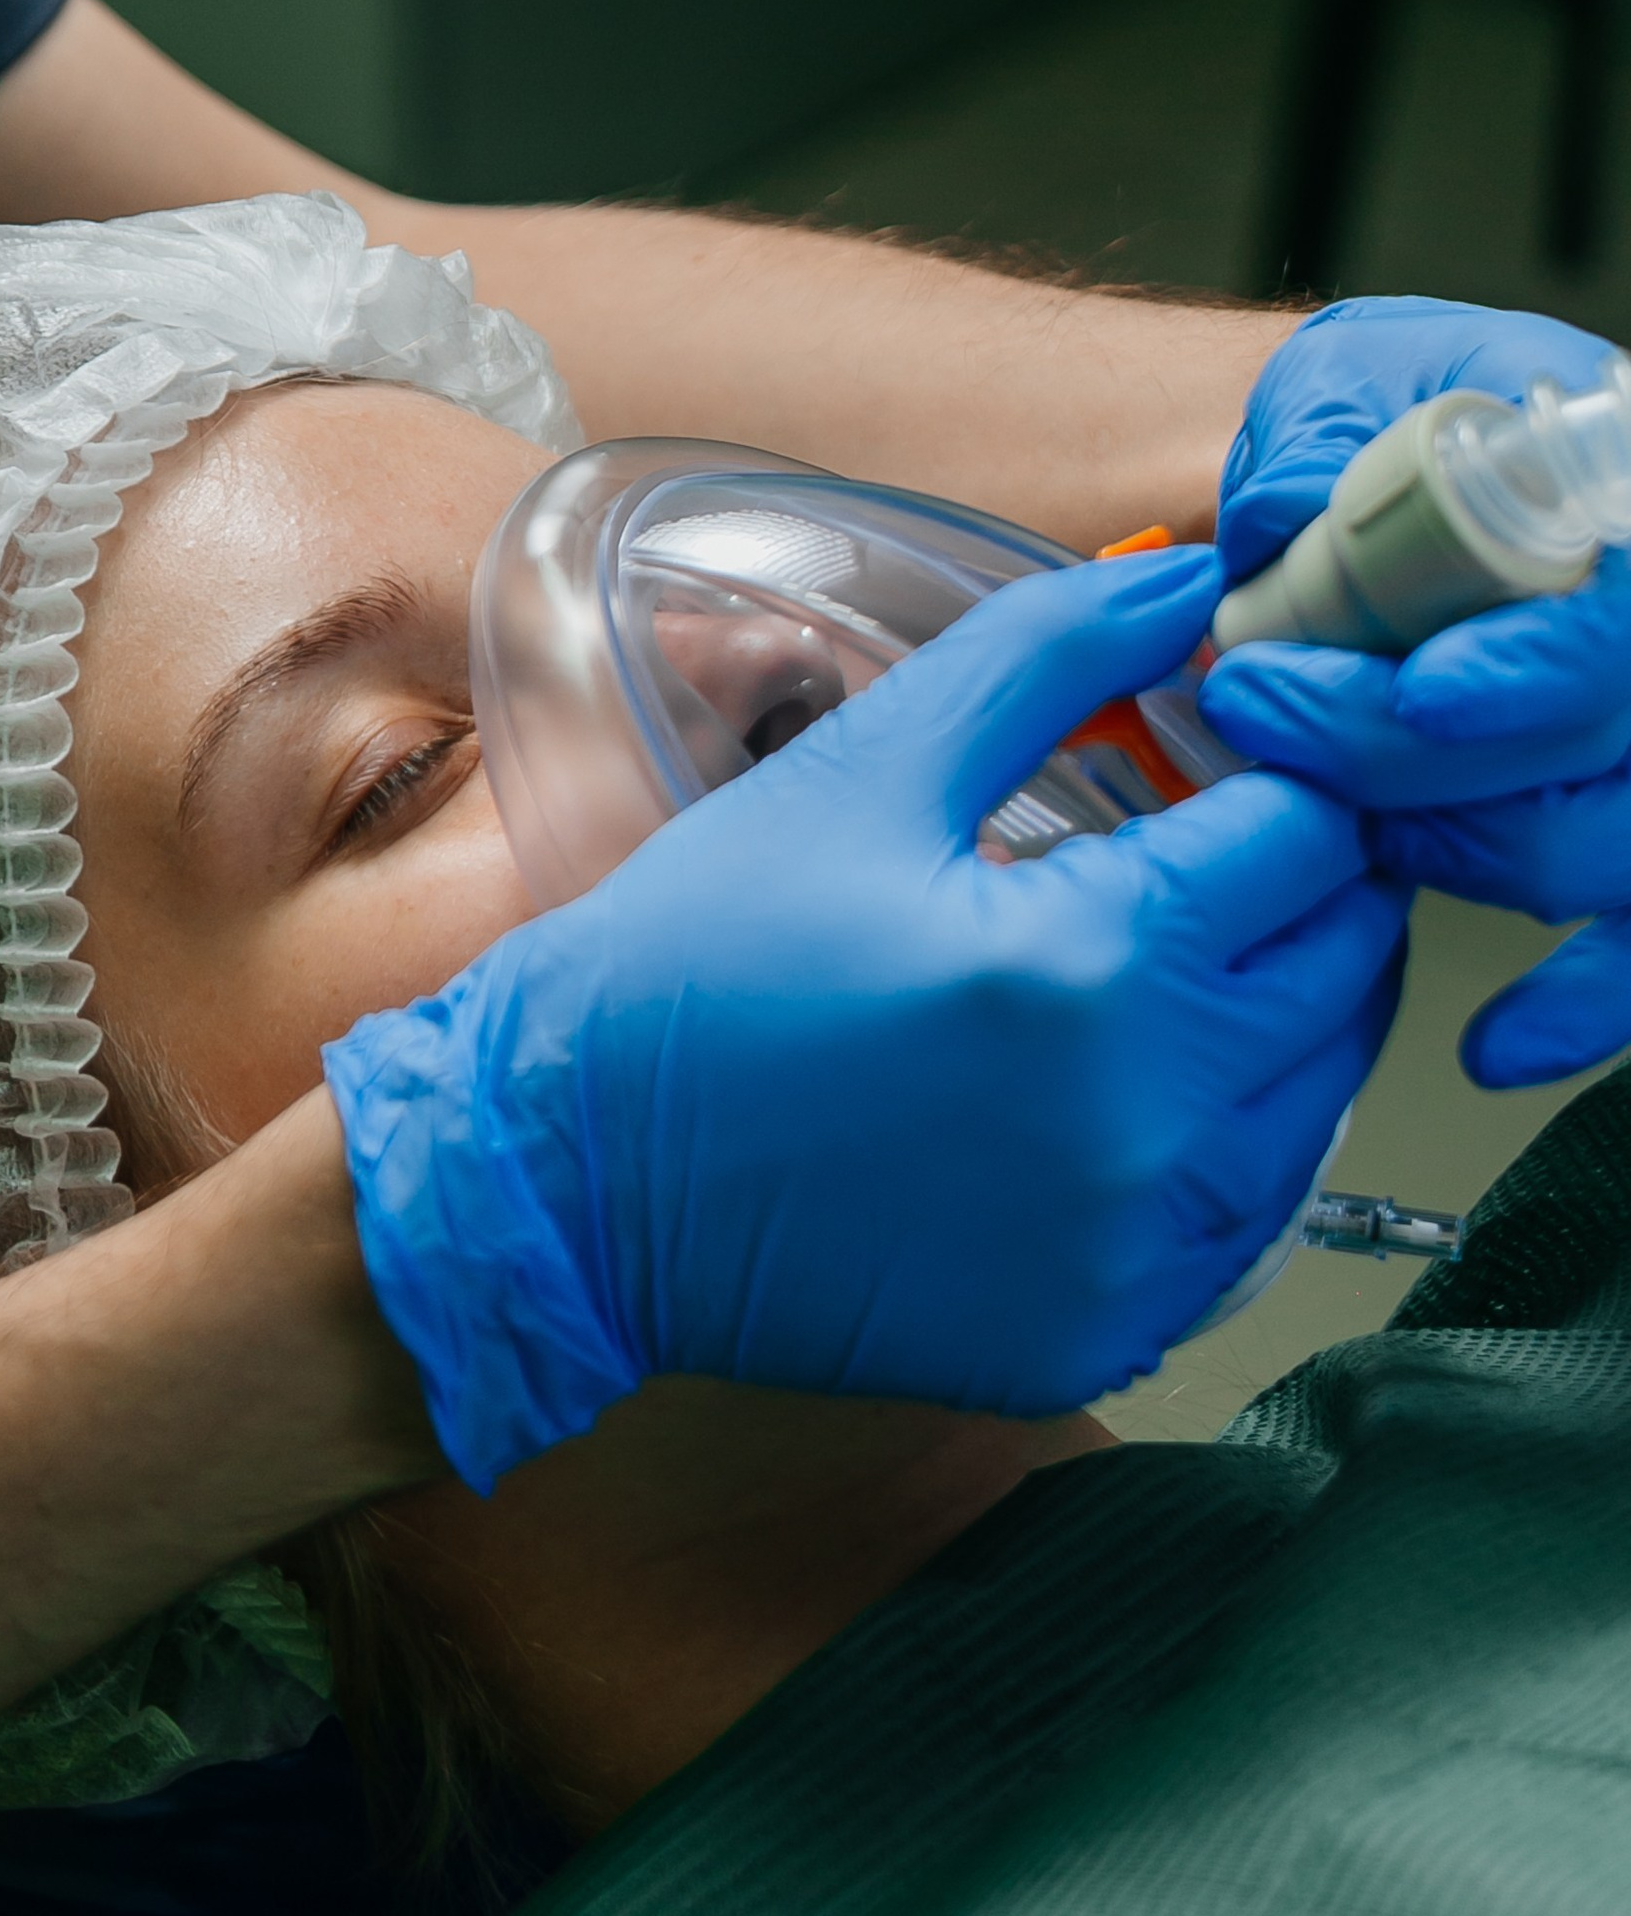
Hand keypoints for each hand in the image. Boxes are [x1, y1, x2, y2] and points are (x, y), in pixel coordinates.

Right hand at [324, 552, 1407, 1486]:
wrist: (570, 1185)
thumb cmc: (693, 970)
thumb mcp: (860, 771)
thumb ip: (1046, 659)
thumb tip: (1188, 581)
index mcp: (1098, 967)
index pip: (1314, 839)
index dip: (1279, 776)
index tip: (1214, 764)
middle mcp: (1149, 1128)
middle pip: (1345, 971)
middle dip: (1289, 894)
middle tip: (1186, 859)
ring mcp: (1134, 1252)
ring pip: (1314, 1102)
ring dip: (1262, 1023)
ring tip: (1136, 978)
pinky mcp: (1101, 1334)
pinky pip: (1240, 1225)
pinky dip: (1211, 1153)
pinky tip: (1104, 1102)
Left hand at [1200, 294, 1630, 1085]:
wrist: (1388, 488)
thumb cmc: (1393, 428)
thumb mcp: (1356, 375)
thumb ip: (1325, 428)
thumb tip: (1285, 513)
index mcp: (1630, 504)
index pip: (1623, 623)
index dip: (1537, 672)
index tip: (1425, 693)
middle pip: (1594, 753)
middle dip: (1400, 753)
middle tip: (1255, 705)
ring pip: (1595, 856)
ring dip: (1441, 850)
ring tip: (1319, 802)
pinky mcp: (1626, 847)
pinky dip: (1576, 1005)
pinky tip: (1501, 1040)